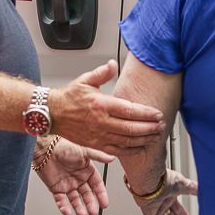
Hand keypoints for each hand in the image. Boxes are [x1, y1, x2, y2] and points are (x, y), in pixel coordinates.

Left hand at [36, 138, 111, 214]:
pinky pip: (61, 200)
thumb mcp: (84, 151)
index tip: (104, 204)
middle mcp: (78, 179)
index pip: (97, 185)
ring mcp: (67, 184)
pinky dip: (64, 207)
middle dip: (90, 204)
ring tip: (82, 214)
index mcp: (87, 171)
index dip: (101, 195)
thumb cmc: (65, 146)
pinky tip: (68, 212)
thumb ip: (98, 156)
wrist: (45, 149)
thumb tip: (112, 158)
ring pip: (75, 200)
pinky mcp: (56, 188)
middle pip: (87, 195)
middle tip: (93, 212)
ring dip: (79, 208)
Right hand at [50, 60, 165, 156]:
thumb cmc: (69, 97)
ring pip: (127, 141)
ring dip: (144, 139)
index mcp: (101, 104)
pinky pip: (117, 150)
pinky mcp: (95, 145)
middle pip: (132, 128)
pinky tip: (141, 148)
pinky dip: (131, 150)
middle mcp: (101, 122)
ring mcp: (99, 135)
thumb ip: (102, 73)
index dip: (147, 114)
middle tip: (161, 126)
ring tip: (156, 136)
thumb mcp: (85, 80)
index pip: (130, 110)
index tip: (158, 114)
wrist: (52, 113)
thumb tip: (112, 64)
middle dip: (150, 128)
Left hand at [129, 169, 198, 214]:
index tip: (190, 209)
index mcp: (173, 190)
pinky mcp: (152, 213)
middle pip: (175, 210)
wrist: (150, 185)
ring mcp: (159, 206)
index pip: (181, 200)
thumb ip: (195, 188)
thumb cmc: (165, 181)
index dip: (187, 203)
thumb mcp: (185, 184)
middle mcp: (165, 198)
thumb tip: (204, 190)